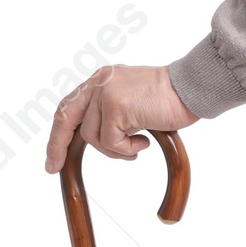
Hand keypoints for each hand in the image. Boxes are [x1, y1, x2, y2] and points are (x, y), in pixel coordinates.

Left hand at [44, 64, 198, 172]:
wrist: (192, 88)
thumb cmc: (170, 99)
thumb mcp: (131, 101)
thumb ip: (111, 110)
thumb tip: (96, 137)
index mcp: (101, 80)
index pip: (70, 106)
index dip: (58, 132)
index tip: (54, 155)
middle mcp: (99, 82)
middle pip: (66, 118)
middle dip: (56, 146)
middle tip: (53, 167)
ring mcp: (105, 93)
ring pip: (93, 137)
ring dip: (116, 150)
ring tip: (137, 145)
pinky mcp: (115, 106)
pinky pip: (110, 142)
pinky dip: (128, 149)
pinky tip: (145, 141)